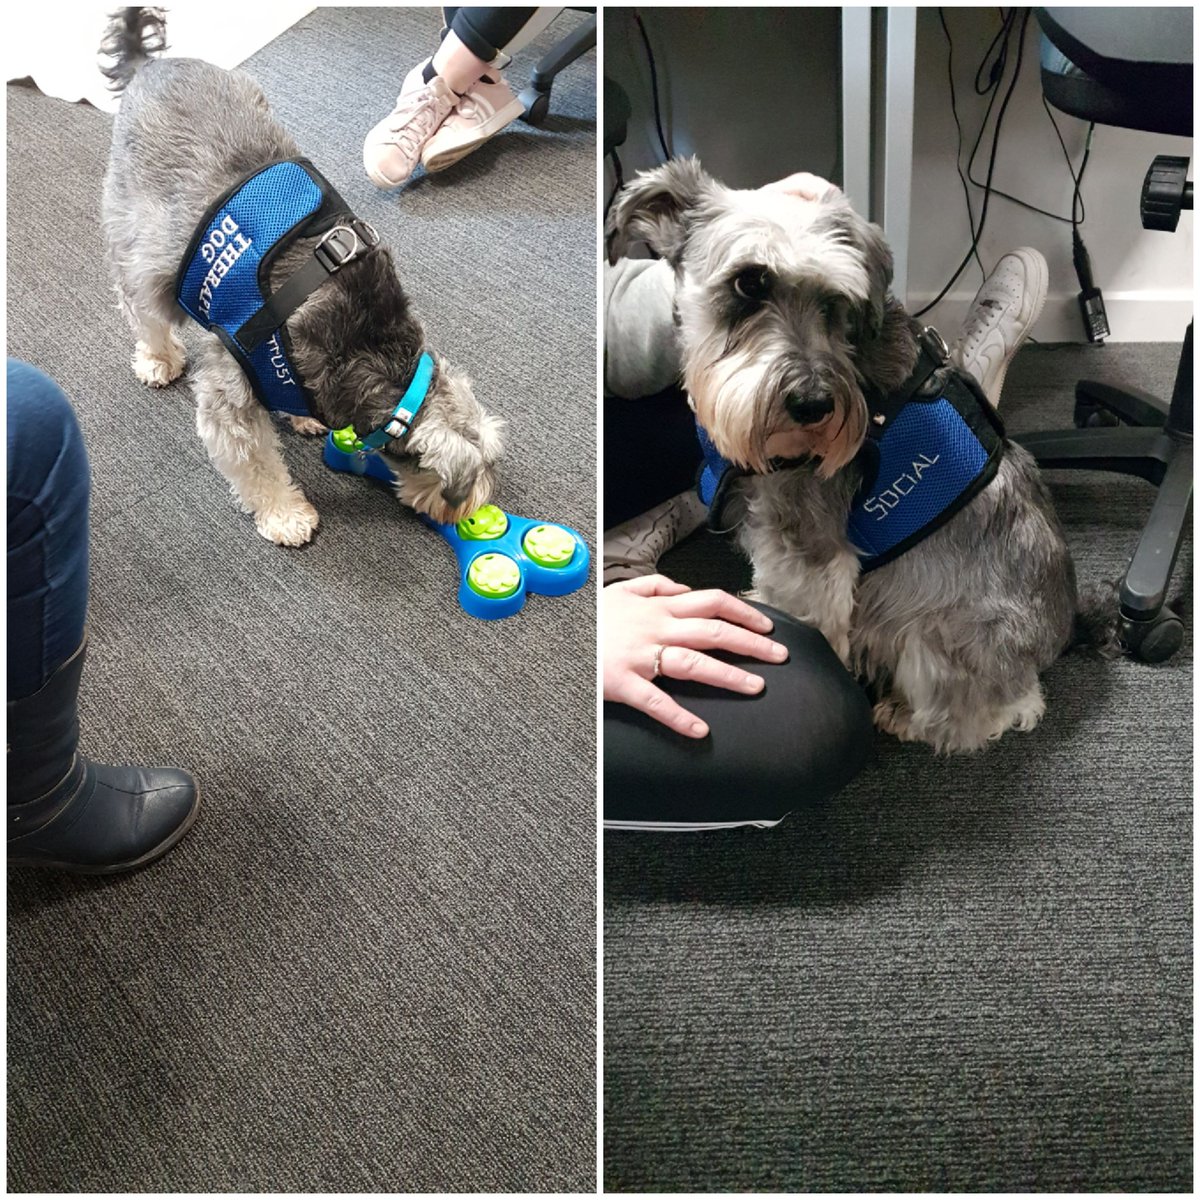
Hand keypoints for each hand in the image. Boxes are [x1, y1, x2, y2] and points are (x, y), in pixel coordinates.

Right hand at [603, 575, 788, 738]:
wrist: (555, 636)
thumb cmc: (588, 619)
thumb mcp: (619, 591)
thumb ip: (654, 585)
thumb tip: (683, 589)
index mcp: (657, 607)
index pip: (711, 602)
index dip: (744, 613)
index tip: (767, 626)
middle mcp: (655, 628)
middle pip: (714, 631)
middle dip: (752, 644)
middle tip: (779, 657)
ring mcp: (640, 657)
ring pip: (694, 663)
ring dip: (729, 676)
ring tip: (757, 687)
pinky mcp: (623, 684)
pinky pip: (656, 702)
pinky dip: (679, 718)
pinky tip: (701, 731)